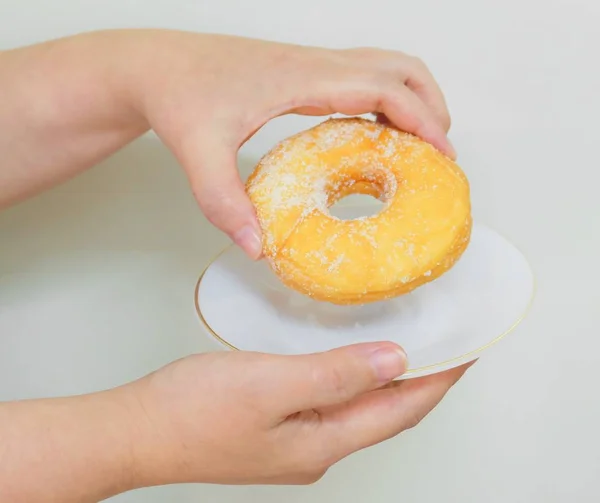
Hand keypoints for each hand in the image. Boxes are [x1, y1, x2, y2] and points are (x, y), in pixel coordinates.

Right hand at [123, 343, 470, 486]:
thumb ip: (337, 374)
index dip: (439, 380)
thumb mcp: (272, 383)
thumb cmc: (194, 411)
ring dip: (388, 379)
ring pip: (360, 408)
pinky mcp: (277, 428)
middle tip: (447, 346)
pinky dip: (354, 378)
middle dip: (423, 381)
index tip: (468, 350)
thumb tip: (395, 362)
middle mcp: (317, 449)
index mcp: (323, 442)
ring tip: (409, 347)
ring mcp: (296, 442)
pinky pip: (333, 402)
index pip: (401, 410)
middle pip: (386, 413)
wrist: (138, 430)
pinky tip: (349, 360)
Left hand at [130, 30, 454, 258]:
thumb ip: (224, 201)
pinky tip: (371, 133)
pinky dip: (383, 100)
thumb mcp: (199, 152)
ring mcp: (308, 64)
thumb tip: (257, 246)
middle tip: (440, 151)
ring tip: (417, 144)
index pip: (382, 86)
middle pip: (399, 66)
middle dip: (432, 104)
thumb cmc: (178, 95)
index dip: (421, 117)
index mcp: (300, 77)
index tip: (443, 152)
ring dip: (411, 97)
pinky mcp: (301, 72)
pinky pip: (359, 77)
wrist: (155, 65)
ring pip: (383, 65)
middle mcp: (312, 64)